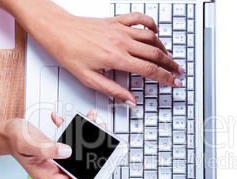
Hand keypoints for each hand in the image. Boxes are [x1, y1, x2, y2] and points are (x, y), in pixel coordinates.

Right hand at [3, 109, 100, 178]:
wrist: (7, 132)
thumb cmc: (13, 139)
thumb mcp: (28, 142)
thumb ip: (47, 149)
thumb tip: (67, 152)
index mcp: (46, 175)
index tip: (94, 165)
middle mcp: (54, 170)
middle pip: (80, 170)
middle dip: (92, 153)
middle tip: (99, 135)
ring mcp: (57, 162)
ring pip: (80, 155)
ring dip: (88, 139)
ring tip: (92, 123)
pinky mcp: (60, 152)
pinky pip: (74, 145)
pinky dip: (78, 132)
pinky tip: (76, 120)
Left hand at [26, 8, 184, 107]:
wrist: (58, 30)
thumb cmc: (69, 52)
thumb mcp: (89, 79)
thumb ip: (113, 90)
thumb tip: (130, 101)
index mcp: (116, 58)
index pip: (149, 70)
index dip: (166, 78)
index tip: (175, 82)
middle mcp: (121, 42)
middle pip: (155, 53)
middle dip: (171, 64)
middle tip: (179, 71)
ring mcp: (120, 29)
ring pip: (151, 37)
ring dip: (164, 48)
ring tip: (170, 57)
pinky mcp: (116, 21)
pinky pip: (139, 19)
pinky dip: (151, 24)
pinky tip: (156, 32)